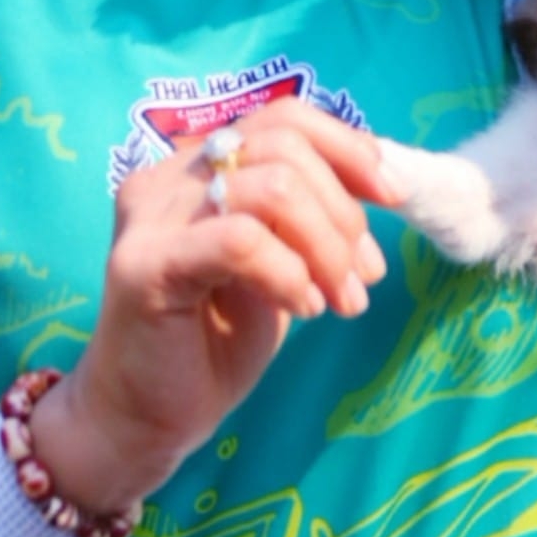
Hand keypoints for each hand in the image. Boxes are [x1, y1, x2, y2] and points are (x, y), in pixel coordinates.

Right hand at [29, 99, 395, 513]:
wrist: (144, 419)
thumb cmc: (212, 340)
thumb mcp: (278, 262)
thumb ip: (309, 216)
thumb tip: (384, 186)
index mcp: (199, 165)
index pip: (284, 117)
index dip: (348, 147)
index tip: (393, 196)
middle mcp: (169, 175)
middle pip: (284, 145)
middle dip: (344, 211)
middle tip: (364, 277)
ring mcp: (151, 215)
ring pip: (271, 188)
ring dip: (326, 247)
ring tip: (339, 301)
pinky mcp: (143, 263)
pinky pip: (241, 240)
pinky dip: (289, 273)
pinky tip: (302, 309)